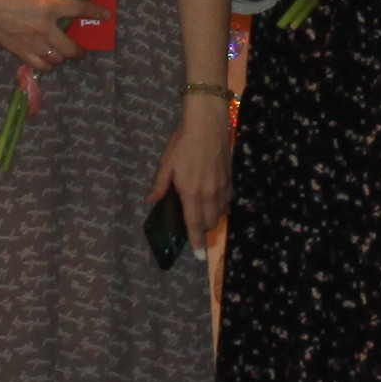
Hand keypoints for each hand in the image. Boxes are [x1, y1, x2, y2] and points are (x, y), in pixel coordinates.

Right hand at [0, 0, 89, 70]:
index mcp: (48, 6)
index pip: (79, 10)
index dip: (95, 12)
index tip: (106, 15)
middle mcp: (44, 28)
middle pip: (71, 48)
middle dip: (79, 51)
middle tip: (79, 50)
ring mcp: (32, 43)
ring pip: (57, 60)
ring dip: (62, 57)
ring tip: (61, 54)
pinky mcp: (19, 51)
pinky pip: (40, 65)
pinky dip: (47, 64)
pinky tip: (46, 59)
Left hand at [151, 89, 233, 248]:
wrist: (208, 124)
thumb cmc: (183, 142)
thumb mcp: (166, 163)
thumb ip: (159, 185)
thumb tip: (150, 201)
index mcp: (191, 193)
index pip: (195, 225)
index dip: (196, 242)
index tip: (198, 257)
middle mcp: (209, 195)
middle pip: (210, 223)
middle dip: (203, 229)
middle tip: (194, 225)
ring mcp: (222, 188)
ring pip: (220, 213)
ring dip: (212, 218)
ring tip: (202, 212)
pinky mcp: (230, 179)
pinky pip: (227, 201)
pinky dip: (221, 205)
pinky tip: (213, 198)